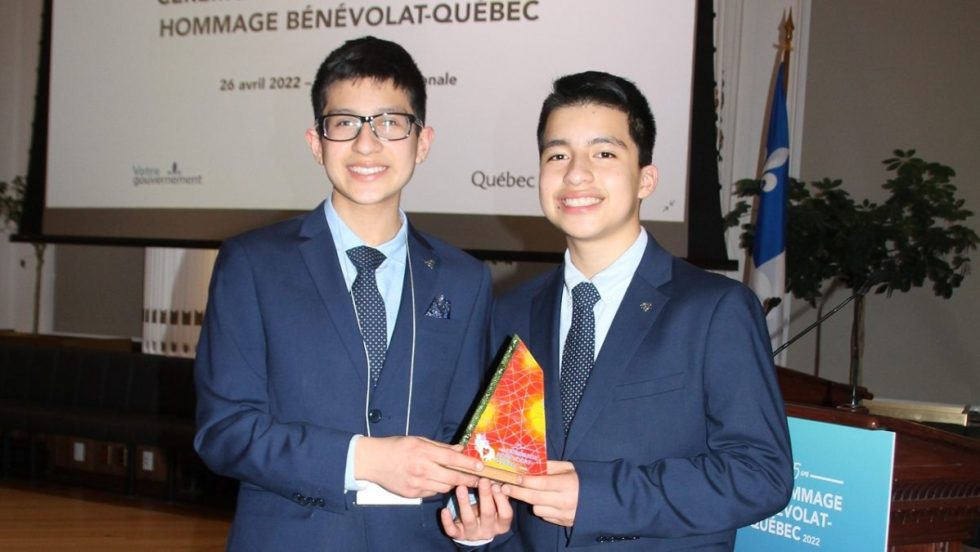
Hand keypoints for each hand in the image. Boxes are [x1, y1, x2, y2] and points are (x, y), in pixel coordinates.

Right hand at [355, 436, 482, 497]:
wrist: (374, 461)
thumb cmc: (397, 447)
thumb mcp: (419, 440)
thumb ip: (440, 446)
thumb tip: (459, 449)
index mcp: (424, 452)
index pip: (452, 459)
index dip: (469, 464)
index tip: (481, 467)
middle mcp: (422, 469)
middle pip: (452, 478)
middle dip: (468, 479)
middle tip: (479, 479)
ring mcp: (417, 484)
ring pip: (444, 487)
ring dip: (453, 483)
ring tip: (458, 478)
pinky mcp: (413, 494)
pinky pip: (433, 493)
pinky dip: (438, 487)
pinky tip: (437, 481)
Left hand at [440, 478, 512, 540]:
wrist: (475, 531)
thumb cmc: (488, 512)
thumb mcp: (496, 506)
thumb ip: (499, 494)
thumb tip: (500, 479)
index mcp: (501, 524)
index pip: (505, 514)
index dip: (502, 500)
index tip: (496, 485)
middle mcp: (488, 530)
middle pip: (488, 514)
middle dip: (485, 495)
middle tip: (482, 480)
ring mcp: (473, 534)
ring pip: (468, 519)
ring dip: (464, 503)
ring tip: (460, 487)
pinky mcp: (459, 535)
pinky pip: (452, 530)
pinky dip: (447, 521)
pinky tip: (444, 510)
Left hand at [502, 460, 577, 526]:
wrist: (599, 500)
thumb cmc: (580, 480)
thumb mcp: (568, 468)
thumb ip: (549, 466)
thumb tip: (529, 465)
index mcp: (567, 484)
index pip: (542, 483)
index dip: (526, 480)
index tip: (513, 477)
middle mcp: (565, 501)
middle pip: (534, 498)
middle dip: (517, 492)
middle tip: (504, 487)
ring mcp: (564, 514)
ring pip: (537, 509)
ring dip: (531, 501)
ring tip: (531, 493)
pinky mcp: (563, 523)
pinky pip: (544, 516)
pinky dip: (541, 509)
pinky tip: (544, 502)